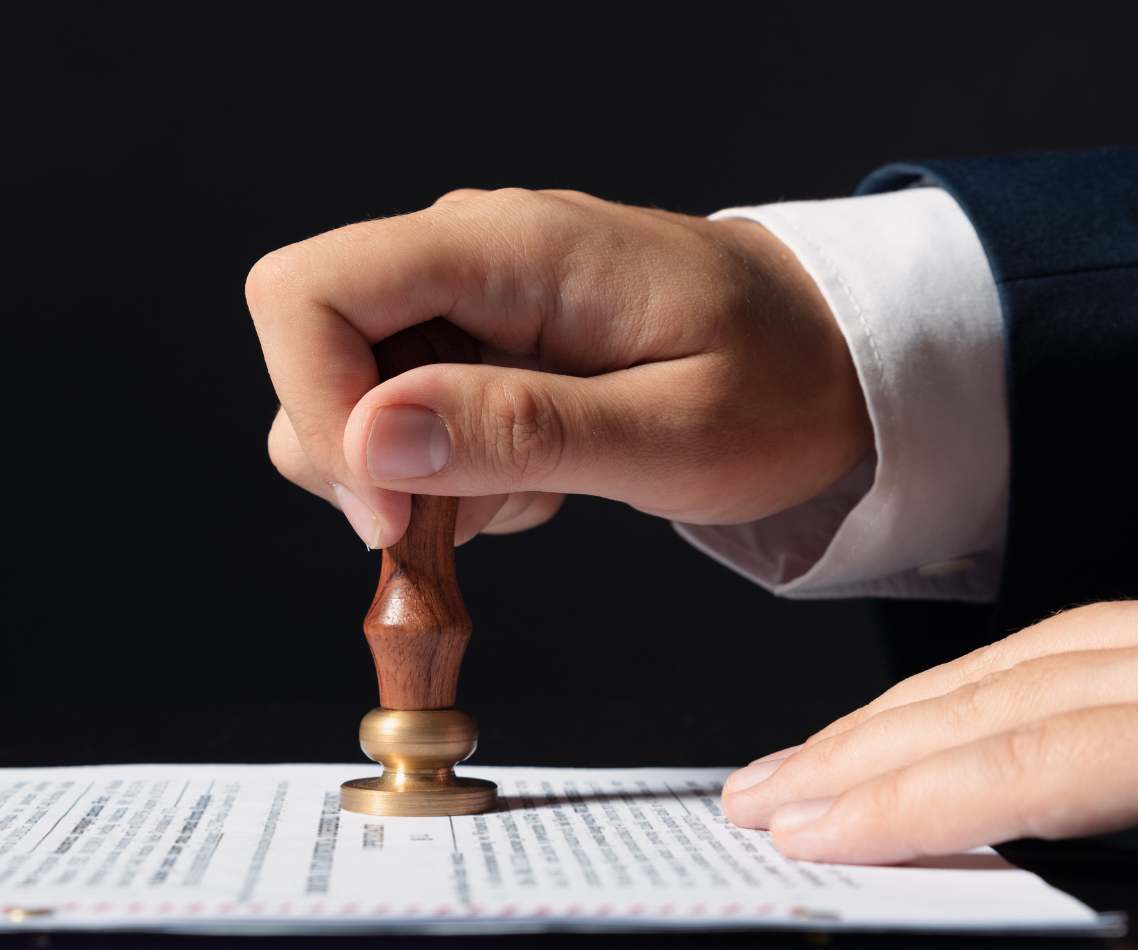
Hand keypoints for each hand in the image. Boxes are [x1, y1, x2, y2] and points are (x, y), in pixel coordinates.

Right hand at [248, 188, 867, 547]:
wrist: (829, 358)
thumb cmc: (779, 383)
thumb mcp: (673, 433)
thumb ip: (521, 430)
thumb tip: (370, 439)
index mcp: (507, 246)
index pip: (307, 291)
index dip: (316, 406)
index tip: (390, 513)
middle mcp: (463, 253)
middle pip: (310, 351)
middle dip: (365, 464)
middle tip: (477, 515)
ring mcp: (461, 295)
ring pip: (346, 400)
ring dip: (414, 480)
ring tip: (532, 488)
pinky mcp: (468, 338)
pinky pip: (397, 418)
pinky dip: (446, 476)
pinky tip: (535, 473)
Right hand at [722, 555, 1137, 862]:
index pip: (1047, 761)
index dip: (908, 808)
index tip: (809, 842)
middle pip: (1015, 691)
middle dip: (865, 751)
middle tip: (761, 799)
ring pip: (1041, 647)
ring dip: (911, 708)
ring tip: (821, 756)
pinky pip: (1101, 628)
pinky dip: (995, 676)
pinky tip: (953, 707)